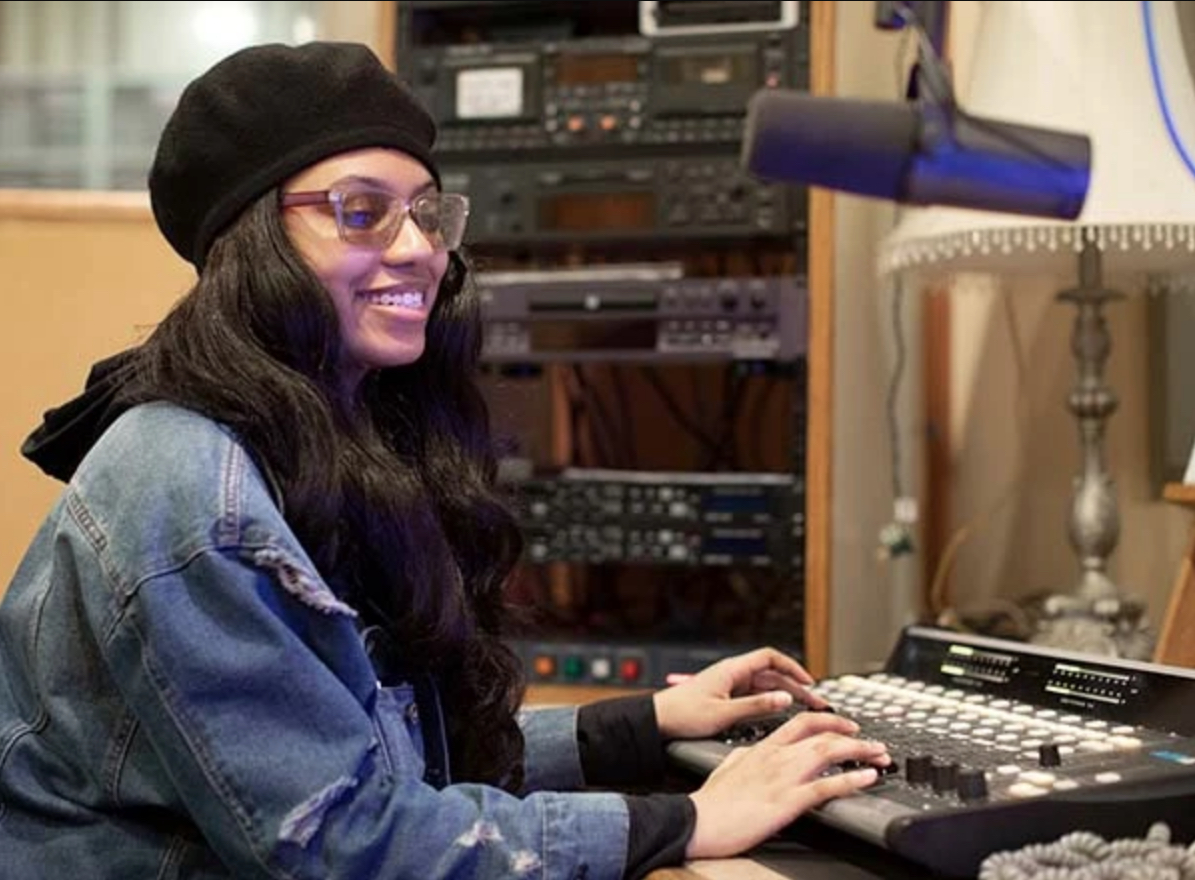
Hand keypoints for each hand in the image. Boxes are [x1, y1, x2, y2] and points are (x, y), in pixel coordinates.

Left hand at [653, 647, 826, 740]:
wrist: (657, 720)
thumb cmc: (683, 714)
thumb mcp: (724, 713)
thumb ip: (757, 706)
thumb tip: (785, 699)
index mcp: (732, 670)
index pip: (770, 658)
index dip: (792, 667)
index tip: (810, 681)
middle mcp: (732, 674)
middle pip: (772, 675)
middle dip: (795, 687)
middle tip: (816, 703)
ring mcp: (729, 685)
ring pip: (765, 687)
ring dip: (785, 696)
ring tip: (805, 710)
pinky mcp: (726, 697)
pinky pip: (754, 696)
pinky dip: (770, 703)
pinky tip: (780, 714)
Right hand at [685, 711, 889, 859]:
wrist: (699, 819)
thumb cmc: (710, 799)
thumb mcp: (727, 765)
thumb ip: (745, 755)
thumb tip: (751, 751)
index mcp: (764, 748)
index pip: (803, 723)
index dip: (830, 721)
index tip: (847, 725)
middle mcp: (778, 757)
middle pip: (823, 734)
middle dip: (854, 736)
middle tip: (874, 742)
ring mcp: (784, 777)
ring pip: (830, 753)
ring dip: (860, 752)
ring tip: (880, 755)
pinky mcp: (788, 801)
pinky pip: (826, 787)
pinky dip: (851, 780)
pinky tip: (867, 778)